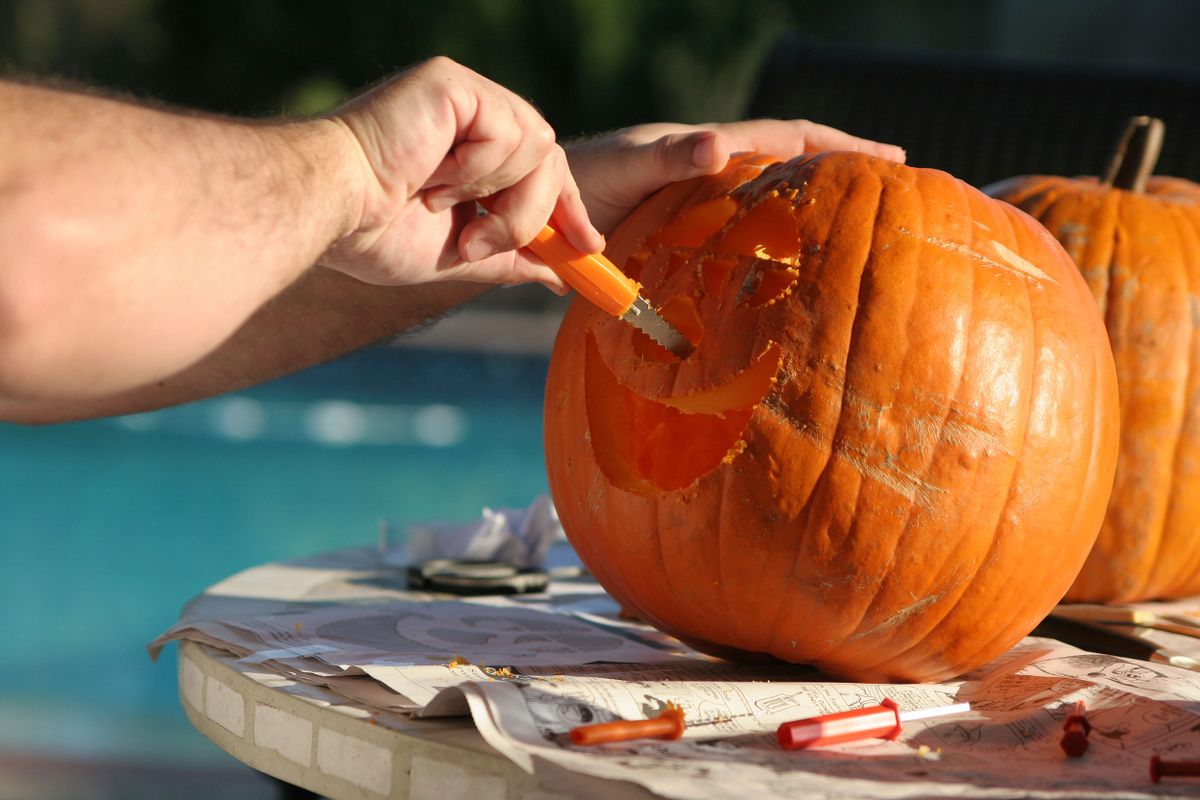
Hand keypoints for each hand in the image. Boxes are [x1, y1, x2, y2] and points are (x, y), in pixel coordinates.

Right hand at [321, 57, 603, 291]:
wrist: (332, 210)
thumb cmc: (374, 232)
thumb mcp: (456, 255)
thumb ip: (510, 257)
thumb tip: (558, 276)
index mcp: (469, 151)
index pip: (541, 171)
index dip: (567, 209)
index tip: (588, 248)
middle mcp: (471, 116)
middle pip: (550, 160)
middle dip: (535, 213)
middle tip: (484, 244)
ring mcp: (464, 95)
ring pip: (539, 148)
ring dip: (501, 197)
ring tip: (445, 211)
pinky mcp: (453, 82)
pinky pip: (509, 131)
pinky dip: (479, 169)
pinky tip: (434, 177)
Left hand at [567, 119, 905, 234]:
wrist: (536, 214)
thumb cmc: (575, 181)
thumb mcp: (624, 162)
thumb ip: (667, 155)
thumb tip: (716, 145)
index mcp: (707, 153)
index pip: (787, 140)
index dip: (838, 148)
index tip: (891, 160)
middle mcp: (711, 178)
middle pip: (787, 173)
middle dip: (838, 182)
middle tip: (890, 199)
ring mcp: (700, 212)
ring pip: (768, 212)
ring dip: (808, 221)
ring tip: (850, 243)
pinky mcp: (684, 246)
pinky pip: (738, 249)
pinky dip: (768, 260)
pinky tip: (783, 286)